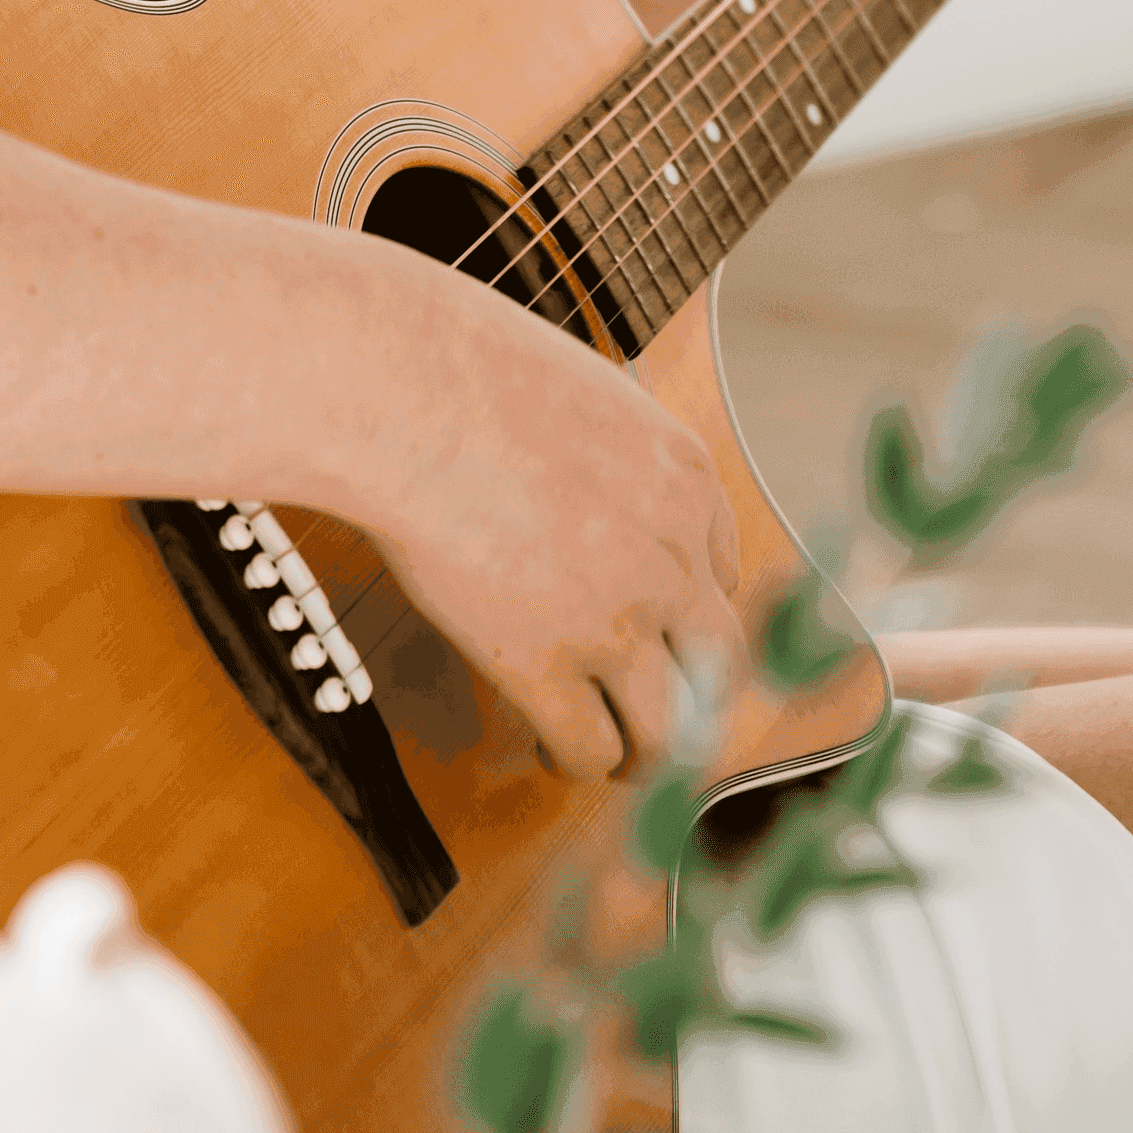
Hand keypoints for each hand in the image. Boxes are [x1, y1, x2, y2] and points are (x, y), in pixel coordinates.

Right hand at [352, 261, 742, 778]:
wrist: (408, 390)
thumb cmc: (469, 370)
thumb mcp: (589, 397)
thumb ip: (617, 464)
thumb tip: (598, 510)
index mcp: (686, 480)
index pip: (724, 577)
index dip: (686, 616)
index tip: (658, 633)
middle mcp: (672, 556)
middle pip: (720, 667)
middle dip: (691, 701)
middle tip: (656, 714)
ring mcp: (615, 618)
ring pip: (669, 732)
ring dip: (641, 754)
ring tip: (609, 752)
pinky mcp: (544, 665)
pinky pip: (589, 749)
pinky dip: (573, 762)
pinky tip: (546, 748)